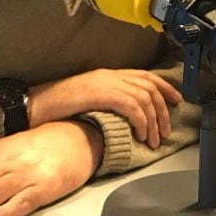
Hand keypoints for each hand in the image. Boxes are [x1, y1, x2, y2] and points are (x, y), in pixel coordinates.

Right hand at [28, 68, 181, 147]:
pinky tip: (140, 134)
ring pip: (144, 98)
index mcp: (109, 75)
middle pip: (149, 87)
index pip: (145, 76)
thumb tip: (128, 117)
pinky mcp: (103, 93)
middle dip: (162, 110)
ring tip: (152, 140)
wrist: (38, 103)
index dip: (165, 87)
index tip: (177, 100)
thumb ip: (109, 102)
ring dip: (153, 121)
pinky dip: (141, 121)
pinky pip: (132, 106)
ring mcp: (107, 83)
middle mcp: (111, 75)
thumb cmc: (58, 106)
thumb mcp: (89, 100)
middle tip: (165, 131)